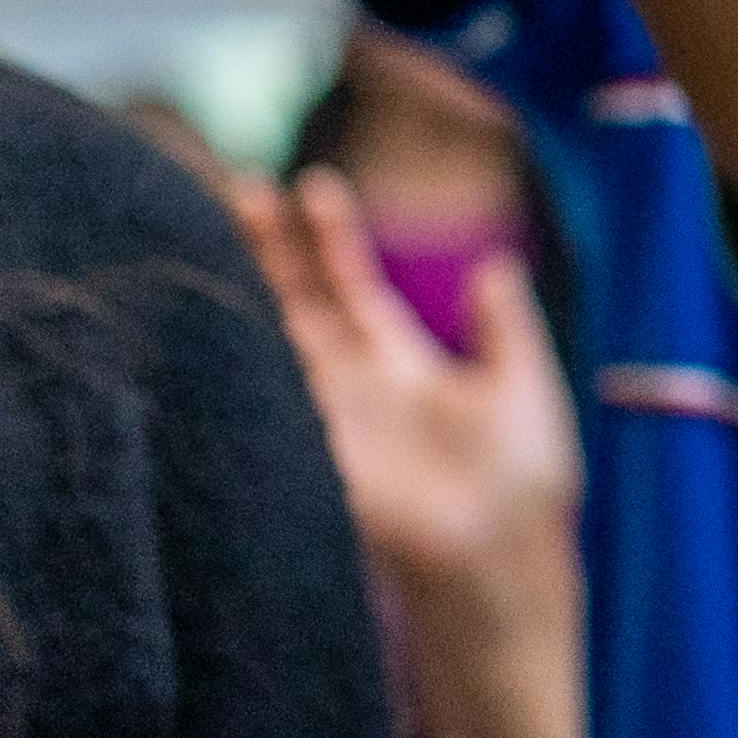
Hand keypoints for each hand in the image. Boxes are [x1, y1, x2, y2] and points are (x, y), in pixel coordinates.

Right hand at [233, 165, 577, 589]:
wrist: (501, 553)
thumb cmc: (525, 480)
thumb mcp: (524, 386)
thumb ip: (506, 327)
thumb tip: (496, 265)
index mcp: (403, 366)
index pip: (353, 288)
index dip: (331, 237)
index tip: (314, 185)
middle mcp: (354, 385)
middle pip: (299, 302)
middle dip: (270, 248)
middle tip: (239, 185)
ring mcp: (325, 416)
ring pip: (272, 338)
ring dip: (246, 288)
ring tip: (213, 223)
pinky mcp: (308, 450)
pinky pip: (262, 394)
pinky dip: (239, 354)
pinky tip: (214, 305)